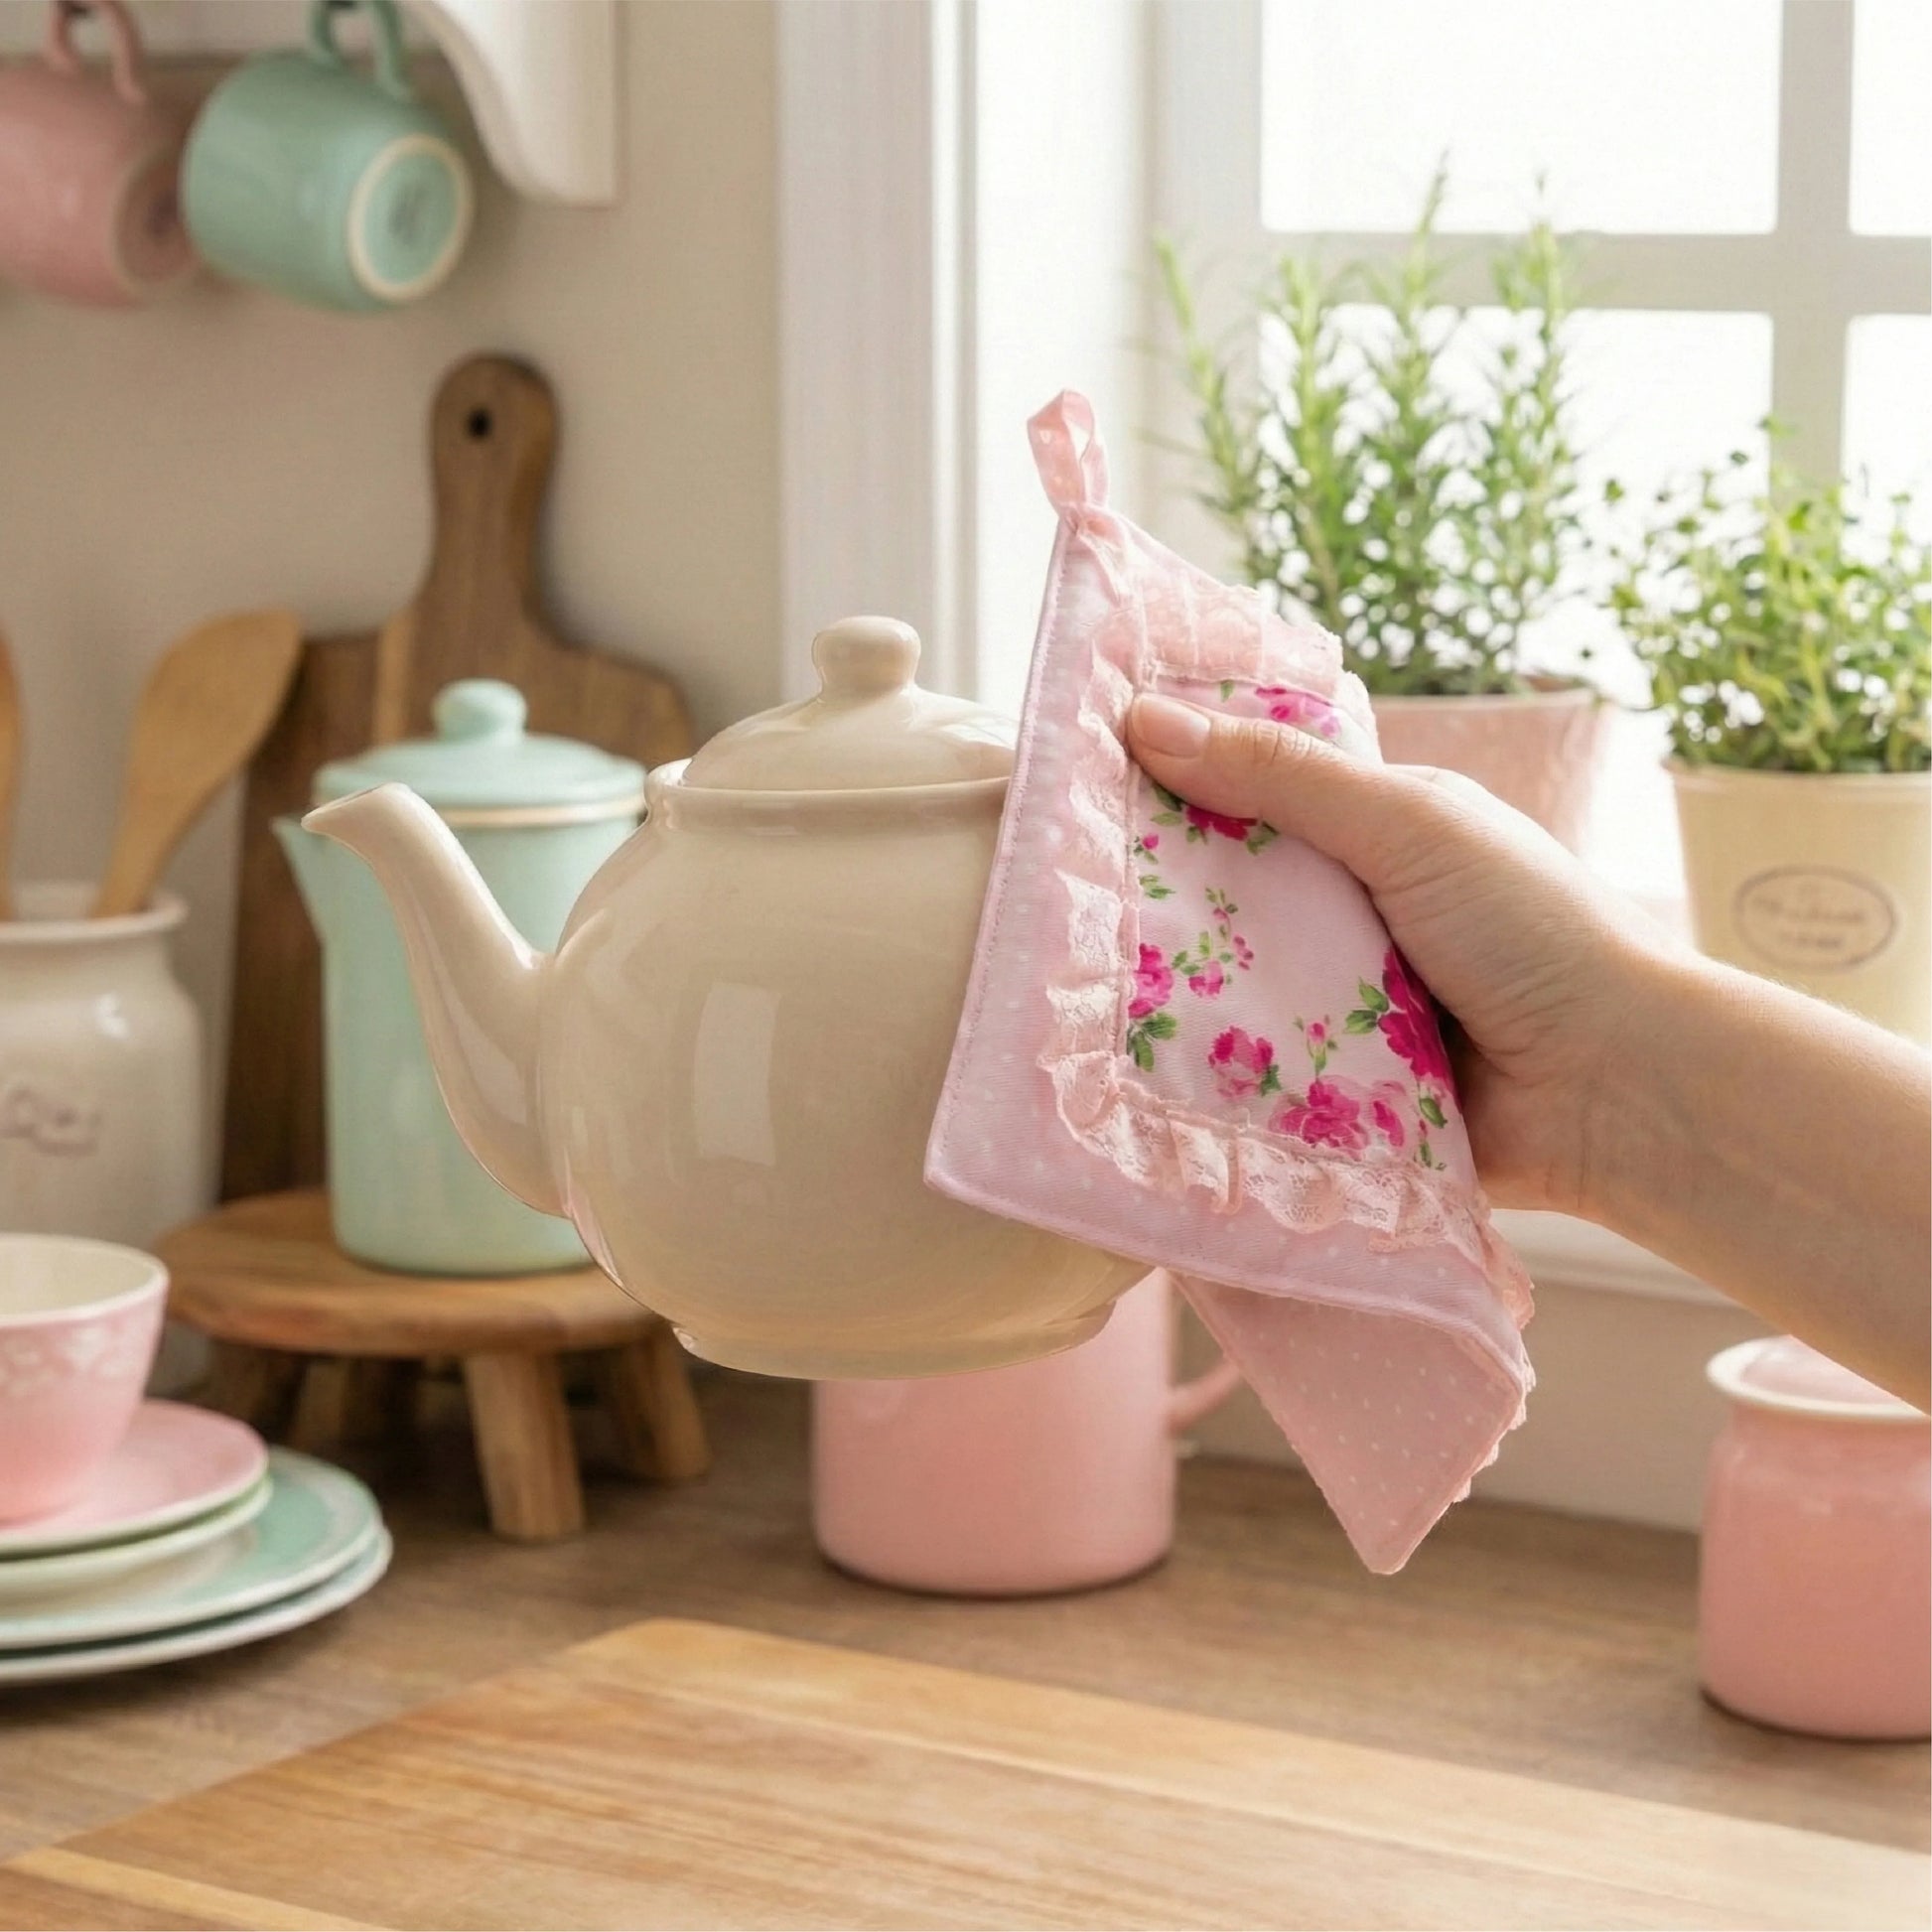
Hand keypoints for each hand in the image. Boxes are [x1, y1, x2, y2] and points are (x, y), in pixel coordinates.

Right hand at [1127, 693, 1678, 1213]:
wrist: (1619, 1090)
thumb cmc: (1533, 929)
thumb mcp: (1405, 824)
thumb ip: (1282, 777)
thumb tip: (1145, 718)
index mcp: (1377, 832)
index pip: (1256, 791)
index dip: (1178, 779)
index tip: (1081, 771)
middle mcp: (1355, 912)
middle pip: (1228, 892)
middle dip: (1157, 891)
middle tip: (1057, 886)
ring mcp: (1342, 1003)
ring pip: (1231, 984)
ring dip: (1177, 984)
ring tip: (1073, 973)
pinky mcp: (1337, 1088)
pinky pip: (1254, 1071)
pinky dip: (1212, 1067)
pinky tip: (1129, 1060)